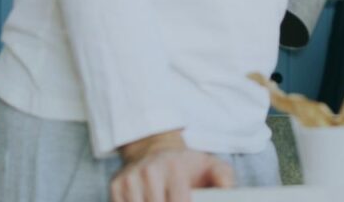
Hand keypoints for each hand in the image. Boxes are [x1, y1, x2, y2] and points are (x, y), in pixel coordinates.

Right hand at [112, 131, 233, 201]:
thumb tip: (228, 191)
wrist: (155, 149)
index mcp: (174, 166)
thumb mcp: (210, 165)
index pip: (179, 201)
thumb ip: (224, 178)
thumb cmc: (187, 165)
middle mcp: (149, 171)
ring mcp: (129, 179)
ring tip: (163, 198)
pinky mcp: (115, 187)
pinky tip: (147, 199)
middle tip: (175, 200)